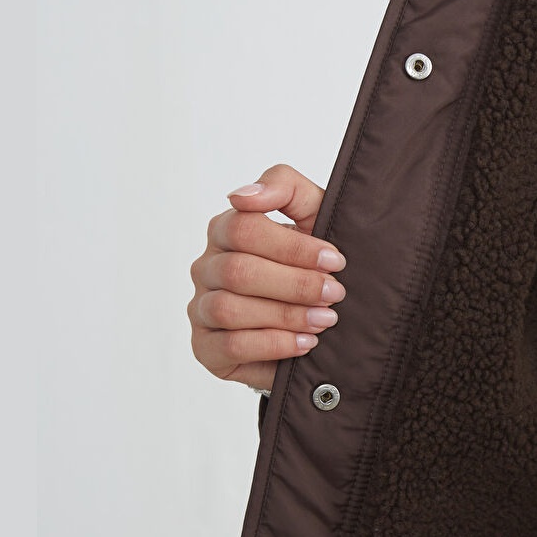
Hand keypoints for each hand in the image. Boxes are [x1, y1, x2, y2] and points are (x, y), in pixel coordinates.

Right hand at [188, 164, 346, 393]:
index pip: (244, 229)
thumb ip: (285, 188)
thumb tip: (241, 196)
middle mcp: (207, 268)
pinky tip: (304, 343)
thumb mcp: (312, 215)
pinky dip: (273, 345)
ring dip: (286, 316)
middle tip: (334, 294)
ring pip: (230, 309)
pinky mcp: (206, 348)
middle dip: (295, 284)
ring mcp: (201, 309)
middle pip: (238, 271)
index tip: (335, 260)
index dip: (292, 247)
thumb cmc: (313, 263)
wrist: (319, 320)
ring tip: (324, 320)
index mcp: (225, 230)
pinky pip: (230, 346)